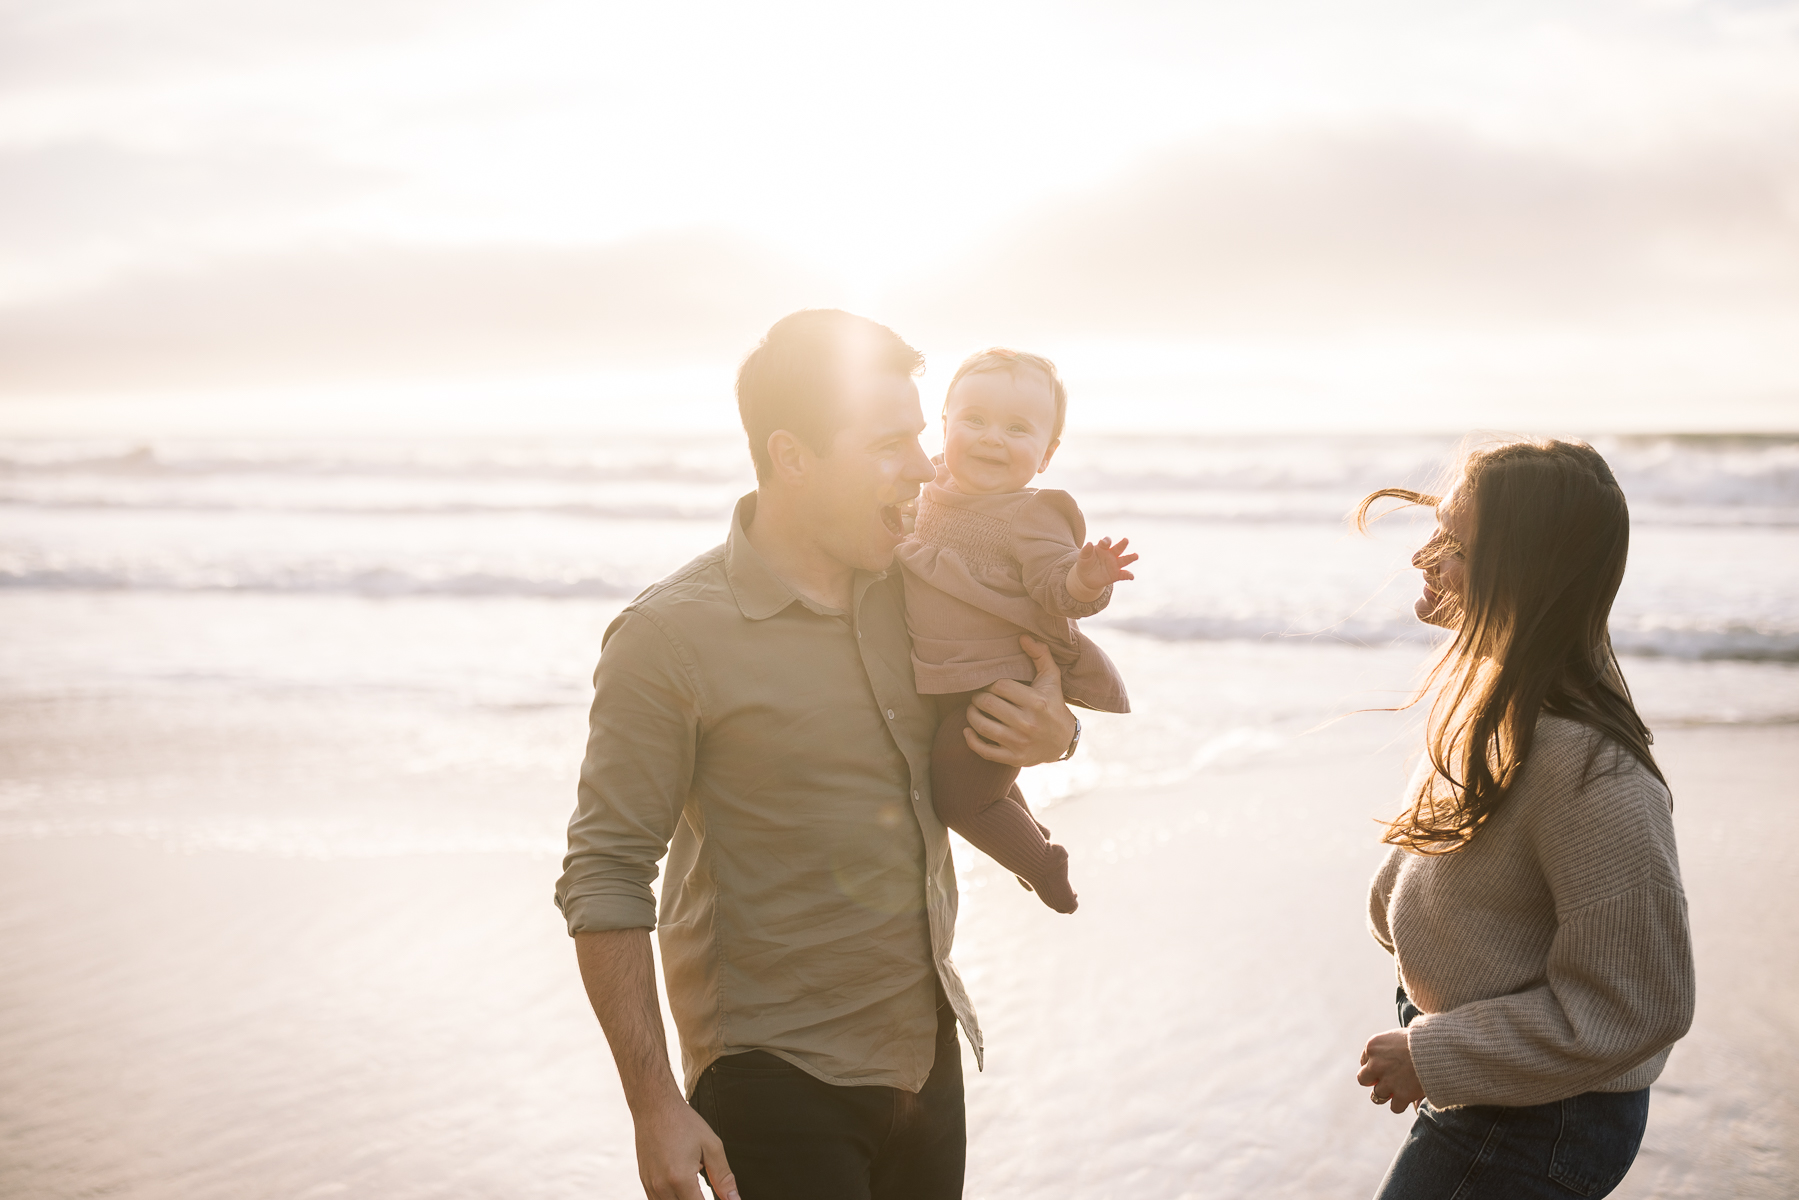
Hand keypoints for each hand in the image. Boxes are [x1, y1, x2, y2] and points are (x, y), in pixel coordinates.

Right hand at [633, 1095, 738, 1199]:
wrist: (655, 1107)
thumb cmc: (684, 1123)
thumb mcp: (711, 1146)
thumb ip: (723, 1177)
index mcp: (680, 1178)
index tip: (722, 1199)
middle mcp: (662, 1187)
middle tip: (706, 1191)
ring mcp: (650, 1186)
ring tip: (695, 1188)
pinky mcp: (644, 1182)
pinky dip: (672, 1199)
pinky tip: (682, 1188)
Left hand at [964, 636, 1077, 767]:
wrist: (1063, 742)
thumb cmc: (1053, 705)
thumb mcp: (1052, 679)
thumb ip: (1040, 655)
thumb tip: (1024, 636)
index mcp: (1036, 702)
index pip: (1000, 687)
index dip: (990, 684)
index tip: (990, 685)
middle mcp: (1027, 723)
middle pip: (987, 704)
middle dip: (978, 698)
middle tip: (978, 696)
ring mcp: (1019, 742)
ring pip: (982, 726)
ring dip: (971, 715)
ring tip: (972, 709)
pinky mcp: (1013, 758)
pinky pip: (984, 750)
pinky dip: (971, 740)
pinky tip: (968, 730)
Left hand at [1073, 536, 1137, 593]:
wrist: (1085, 578)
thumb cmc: (1085, 564)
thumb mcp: (1083, 557)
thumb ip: (1086, 550)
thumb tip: (1089, 543)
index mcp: (1103, 548)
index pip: (1106, 542)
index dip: (1106, 541)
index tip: (1103, 542)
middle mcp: (1111, 555)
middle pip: (1118, 548)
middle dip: (1122, 544)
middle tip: (1126, 540)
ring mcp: (1115, 565)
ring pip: (1124, 560)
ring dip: (1130, 557)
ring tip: (1136, 555)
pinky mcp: (1116, 575)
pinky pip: (1124, 574)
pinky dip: (1128, 575)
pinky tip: (1131, 576)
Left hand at [1357, 1029, 1425, 1113]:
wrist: (1439, 1049)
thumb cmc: (1422, 1039)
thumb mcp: (1398, 1036)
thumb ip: (1387, 1048)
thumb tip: (1383, 1060)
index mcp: (1373, 1046)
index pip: (1364, 1061)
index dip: (1376, 1065)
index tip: (1387, 1066)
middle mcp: (1375, 1064)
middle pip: (1363, 1080)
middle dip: (1374, 1081)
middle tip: (1387, 1081)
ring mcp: (1387, 1081)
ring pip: (1377, 1096)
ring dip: (1387, 1095)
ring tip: (1400, 1090)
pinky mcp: (1401, 1095)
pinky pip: (1394, 1107)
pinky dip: (1402, 1105)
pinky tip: (1409, 1097)